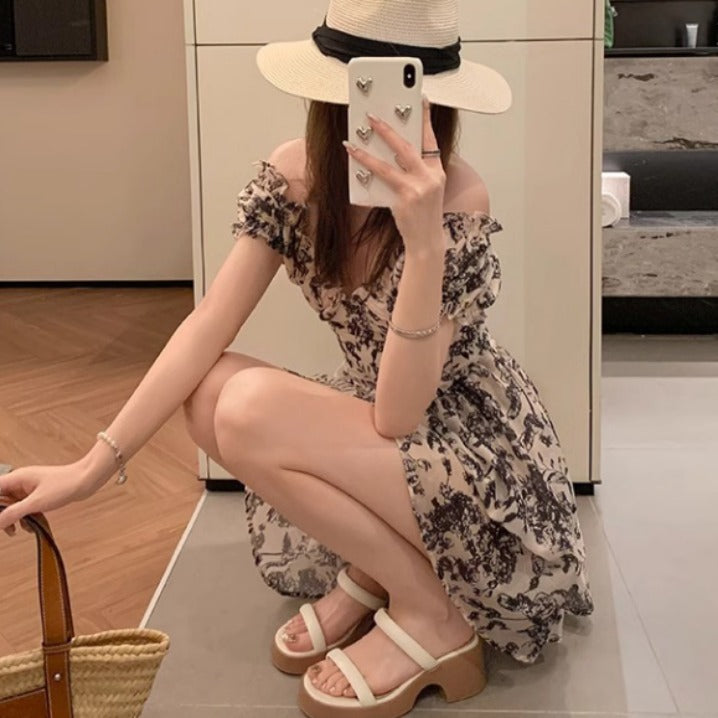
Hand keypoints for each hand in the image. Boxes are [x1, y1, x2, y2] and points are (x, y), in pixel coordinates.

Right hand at [0, 461, 95, 535]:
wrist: (87, 480)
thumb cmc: (64, 485)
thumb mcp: (36, 503)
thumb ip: (14, 513)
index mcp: (17, 478)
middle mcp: (21, 481)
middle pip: (1, 499)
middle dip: (2, 515)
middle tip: (8, 529)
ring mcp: (30, 487)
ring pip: (13, 504)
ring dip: (13, 518)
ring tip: (16, 531)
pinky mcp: (39, 494)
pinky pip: (25, 506)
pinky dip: (25, 516)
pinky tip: (31, 526)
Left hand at [343, 94, 446, 253]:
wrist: (426, 241)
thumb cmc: (422, 217)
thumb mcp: (425, 191)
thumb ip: (414, 173)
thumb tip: (391, 156)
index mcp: (437, 172)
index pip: (431, 140)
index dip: (425, 119)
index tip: (421, 100)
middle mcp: (430, 176)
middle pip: (409, 145)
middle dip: (389, 128)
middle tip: (372, 116)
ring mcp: (418, 187)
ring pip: (392, 160)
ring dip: (371, 147)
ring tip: (355, 137)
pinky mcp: (405, 197)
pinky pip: (382, 177)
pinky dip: (367, 166)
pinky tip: (355, 158)